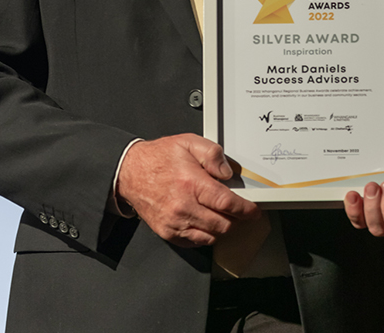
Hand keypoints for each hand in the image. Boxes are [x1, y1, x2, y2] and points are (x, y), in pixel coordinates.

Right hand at [116, 134, 261, 247]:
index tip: (253, 211)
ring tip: (223, 215)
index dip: (245, 209)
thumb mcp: (188, 142)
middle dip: (236, 219)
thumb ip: (212, 153)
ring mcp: (175, 223)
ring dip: (222, 228)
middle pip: (223, 224)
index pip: (226, 203)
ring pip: (211, 236)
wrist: (130, 173)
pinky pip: (196, 242)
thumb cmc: (158, 158)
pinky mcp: (168, 233)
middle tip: (240, 211)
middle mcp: (183, 206)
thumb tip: (227, 172)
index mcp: (191, 183)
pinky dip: (206, 235)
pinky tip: (206, 221)